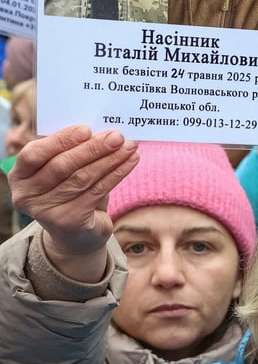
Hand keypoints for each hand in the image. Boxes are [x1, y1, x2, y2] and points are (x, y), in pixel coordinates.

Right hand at [10, 127, 138, 281]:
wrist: (76, 233)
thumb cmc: (70, 191)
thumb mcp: (64, 170)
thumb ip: (72, 151)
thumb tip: (102, 131)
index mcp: (19, 175)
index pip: (34, 154)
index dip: (60, 140)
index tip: (86, 129)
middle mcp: (26, 195)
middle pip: (62, 166)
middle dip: (93, 148)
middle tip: (117, 136)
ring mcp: (45, 211)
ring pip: (83, 178)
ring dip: (110, 159)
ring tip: (129, 146)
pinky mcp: (69, 221)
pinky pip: (97, 191)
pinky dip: (117, 173)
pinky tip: (131, 161)